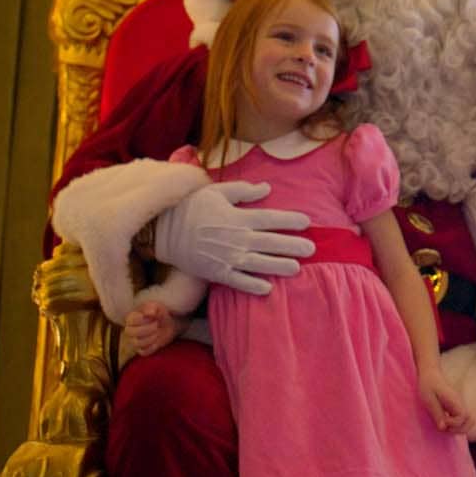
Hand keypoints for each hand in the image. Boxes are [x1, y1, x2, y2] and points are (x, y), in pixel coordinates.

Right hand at [124, 301, 177, 355]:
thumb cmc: (159, 314)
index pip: (130, 320)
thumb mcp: (157, 307)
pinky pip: (143, 352)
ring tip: (157, 333)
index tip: (152, 316)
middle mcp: (130, 330)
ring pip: (136, 343)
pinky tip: (157, 341)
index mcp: (131, 318)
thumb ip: (152, 308)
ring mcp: (135, 341)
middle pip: (130, 332)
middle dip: (146, 329)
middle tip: (156, 325)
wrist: (168, 324)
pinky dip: (152, 347)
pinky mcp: (142, 350)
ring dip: (150, 338)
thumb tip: (149, 313)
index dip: (142, 319)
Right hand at [154, 181, 314, 294]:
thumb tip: (267, 188)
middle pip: (271, 243)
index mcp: (238, 217)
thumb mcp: (216, 191)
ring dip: (280, 266)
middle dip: (293, 246)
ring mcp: (228, 258)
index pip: (271, 219)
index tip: (307, 222)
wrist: (164, 230)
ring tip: (297, 268)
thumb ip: (243, 190)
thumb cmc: (191, 206)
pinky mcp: (217, 272)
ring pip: (260, 264)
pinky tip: (268, 288)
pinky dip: (254, 286)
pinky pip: (239, 281)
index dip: (291, 221)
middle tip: (312, 249)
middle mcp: (237, 239)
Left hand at [419, 368, 472, 434]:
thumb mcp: (428, 399)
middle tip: (446, 427)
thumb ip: (436, 413)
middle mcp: (460, 405)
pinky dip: (456, 425)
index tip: (441, 420)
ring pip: (468, 421)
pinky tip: (444, 422)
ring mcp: (459, 407)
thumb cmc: (428, 385)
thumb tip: (443, 428)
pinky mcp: (455, 408)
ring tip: (445, 426)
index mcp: (454, 401)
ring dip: (459, 428)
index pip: (462, 417)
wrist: (430, 374)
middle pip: (471, 421)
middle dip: (459, 429)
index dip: (453, 423)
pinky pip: (462, 420)